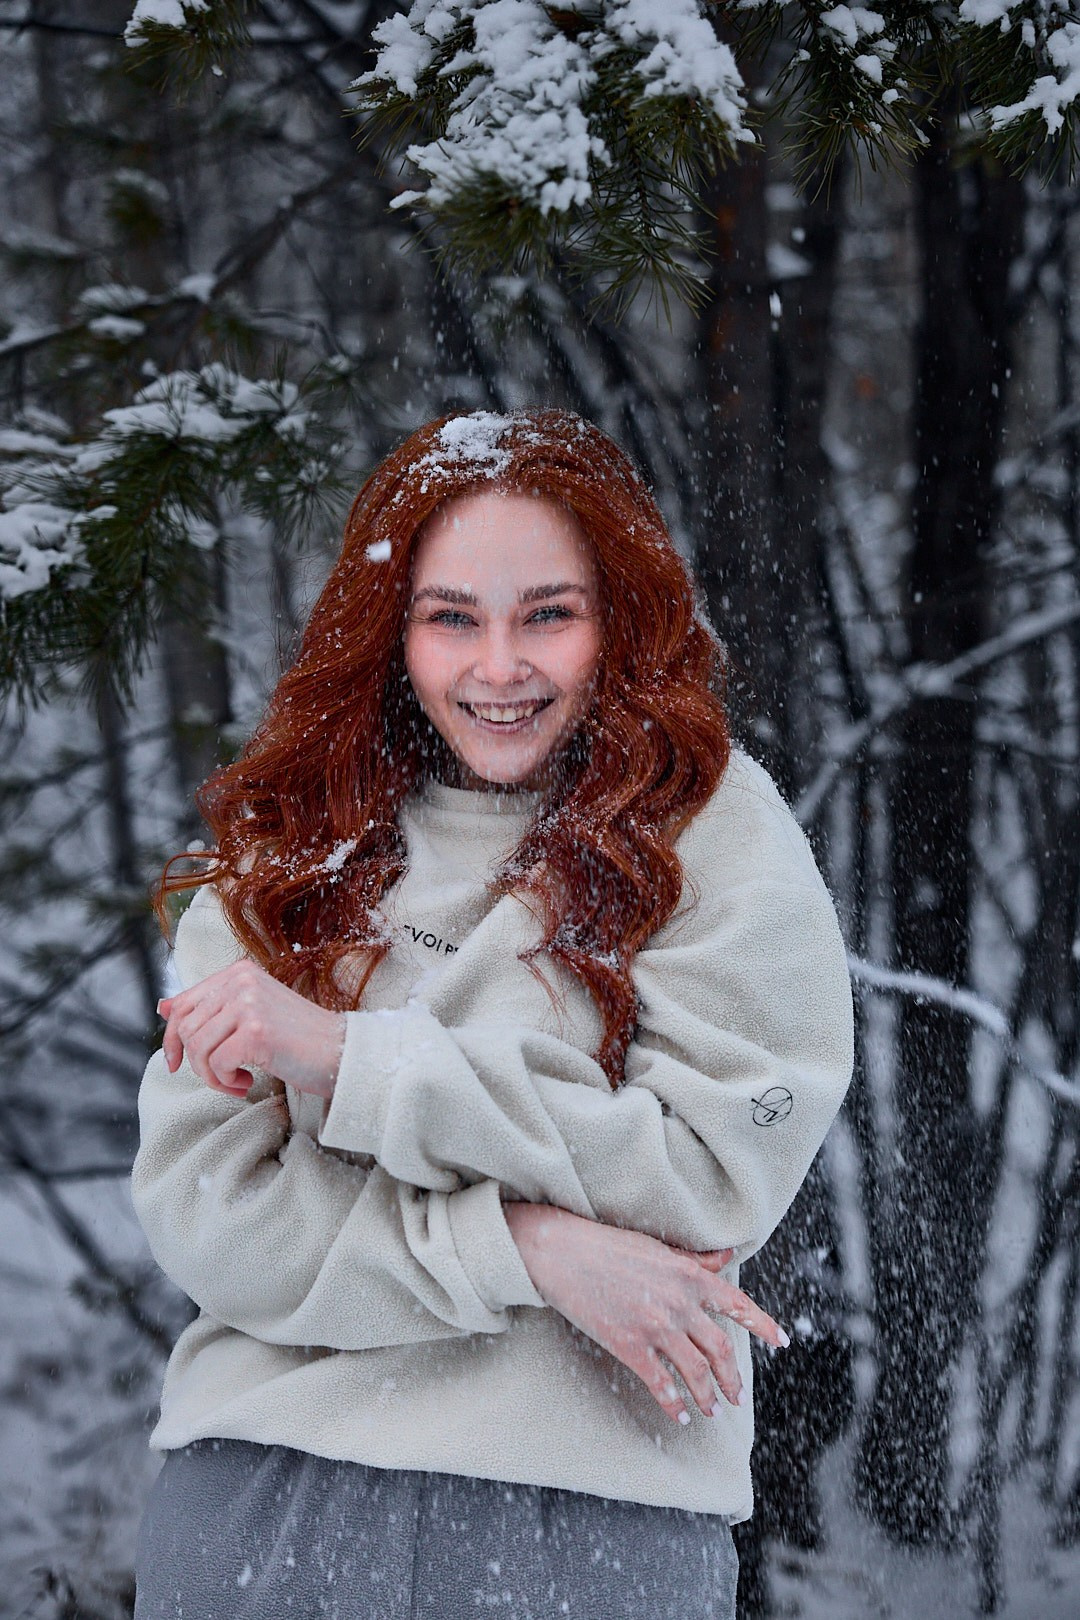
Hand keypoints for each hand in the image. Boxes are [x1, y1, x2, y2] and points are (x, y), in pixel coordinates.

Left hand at [159, 960, 346, 1099]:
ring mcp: (249, 1004)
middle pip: (187, 1030)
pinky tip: (248, 1082)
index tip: (176, 1063)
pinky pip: (216, 1064)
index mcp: (238, 972)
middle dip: (197, 1063)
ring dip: (213, 1076)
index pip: (183, 1005)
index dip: (172, 1038)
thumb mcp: (250, 1014)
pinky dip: (227, 1082)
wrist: (340, 1052)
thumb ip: (209, 1007)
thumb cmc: (298, 1038)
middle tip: (224, 1077)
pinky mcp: (256, 1032)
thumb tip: (164, 1006)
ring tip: (239, 1081)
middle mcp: (241, 981)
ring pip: (198, 1048)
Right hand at [503, 1201, 787, 1425]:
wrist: (564, 1253)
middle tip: (736, 1395)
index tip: (782, 1342)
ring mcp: (656, 1327)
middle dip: (732, 1377)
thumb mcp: (659, 1248)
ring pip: (696, 1371)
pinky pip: (661, 1384)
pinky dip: (674, 1404)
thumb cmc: (609, 1245)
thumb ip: (696, 1260)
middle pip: (720, 1349)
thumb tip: (727, 1257)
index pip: (738, 1304)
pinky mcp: (630, 1345)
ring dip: (708, 1395)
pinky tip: (680, 1415)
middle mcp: (680, 1303)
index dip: (764, 1325)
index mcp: (690, 1276)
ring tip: (712, 1409)